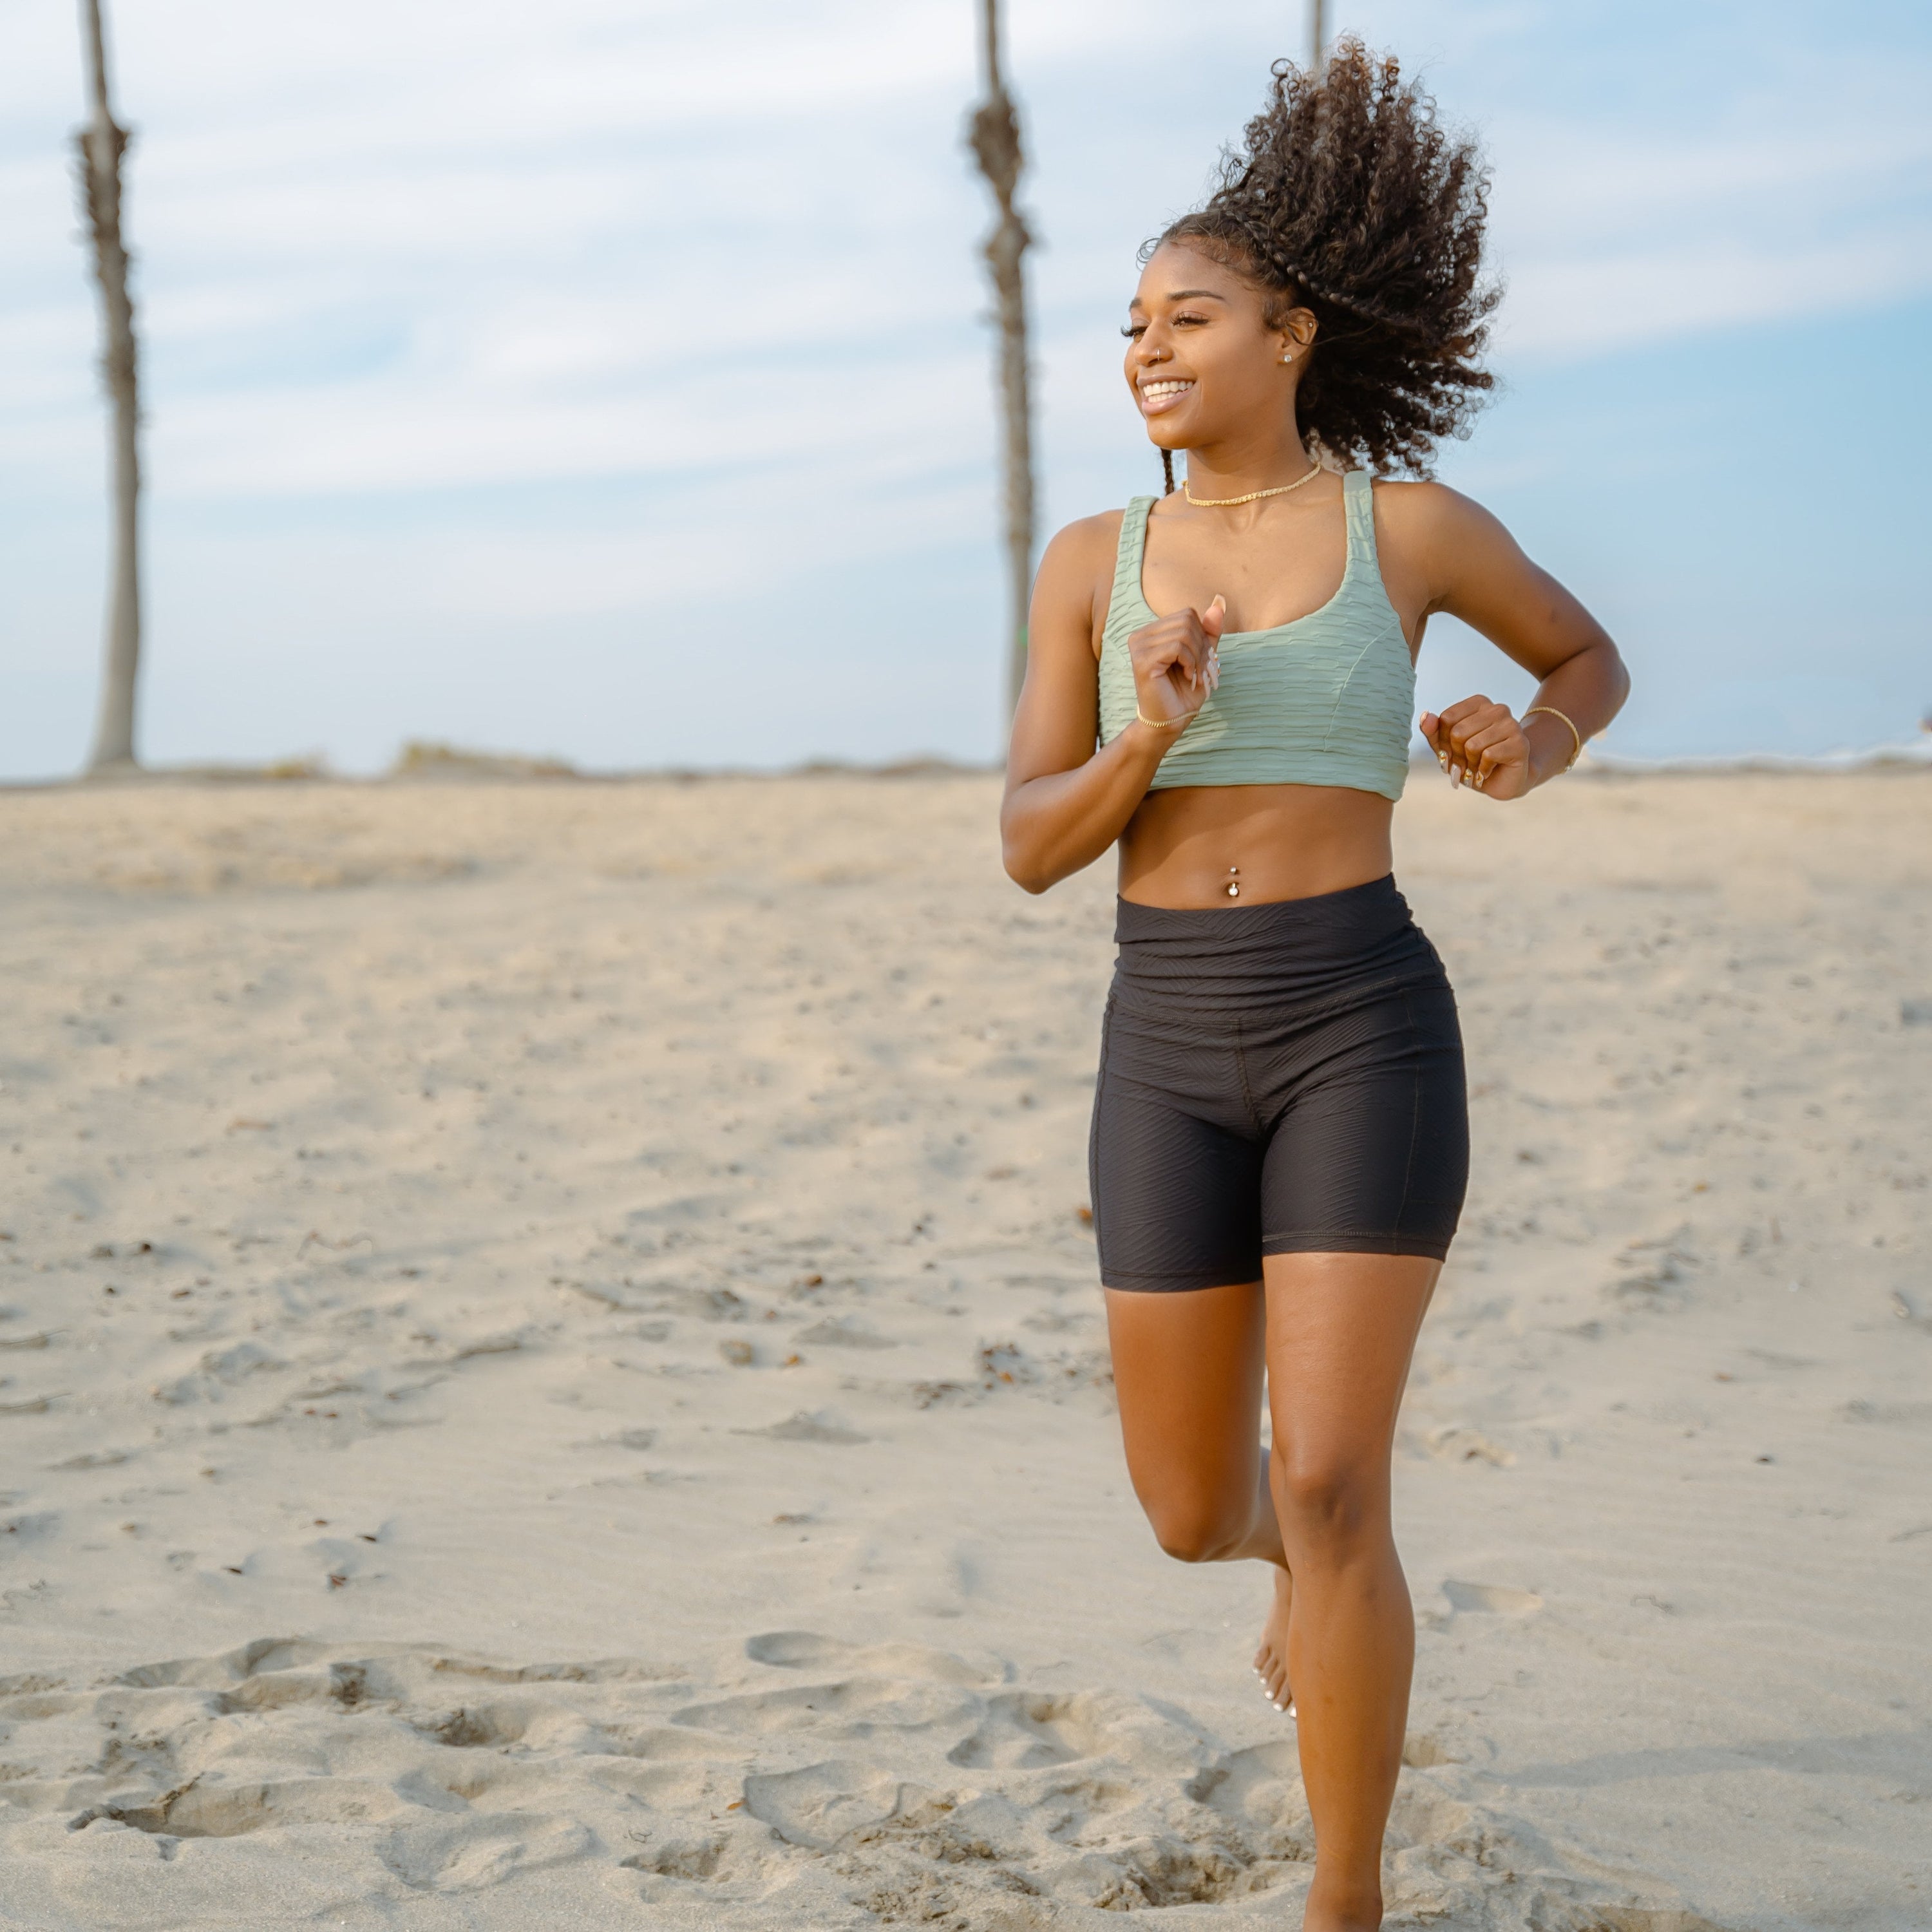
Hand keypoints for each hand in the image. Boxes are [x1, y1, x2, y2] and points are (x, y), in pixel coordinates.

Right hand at [1126, 596, 1223, 728]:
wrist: (1171, 721)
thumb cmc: (1184, 691)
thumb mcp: (1202, 656)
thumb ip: (1209, 631)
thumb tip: (1219, 601)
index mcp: (1151, 632)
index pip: (1187, 614)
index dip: (1202, 636)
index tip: (1201, 661)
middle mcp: (1140, 635)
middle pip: (1187, 620)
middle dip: (1201, 647)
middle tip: (1199, 670)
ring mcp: (1138, 647)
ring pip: (1184, 633)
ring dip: (1197, 657)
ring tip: (1193, 675)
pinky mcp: (1142, 661)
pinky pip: (1177, 647)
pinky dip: (1190, 663)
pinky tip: (1186, 677)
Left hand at [1419, 695, 1530, 798]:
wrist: (1503, 781)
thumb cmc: (1474, 761)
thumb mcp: (1447, 747)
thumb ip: (1434, 731)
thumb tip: (1426, 716)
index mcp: (1479, 703)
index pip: (1446, 718)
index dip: (1443, 742)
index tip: (1451, 753)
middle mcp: (1497, 709)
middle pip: (1458, 732)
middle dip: (1456, 756)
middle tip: (1464, 765)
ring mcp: (1511, 724)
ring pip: (1472, 745)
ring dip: (1470, 764)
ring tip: (1477, 768)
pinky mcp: (1520, 743)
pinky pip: (1488, 756)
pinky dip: (1482, 770)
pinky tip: (1488, 771)